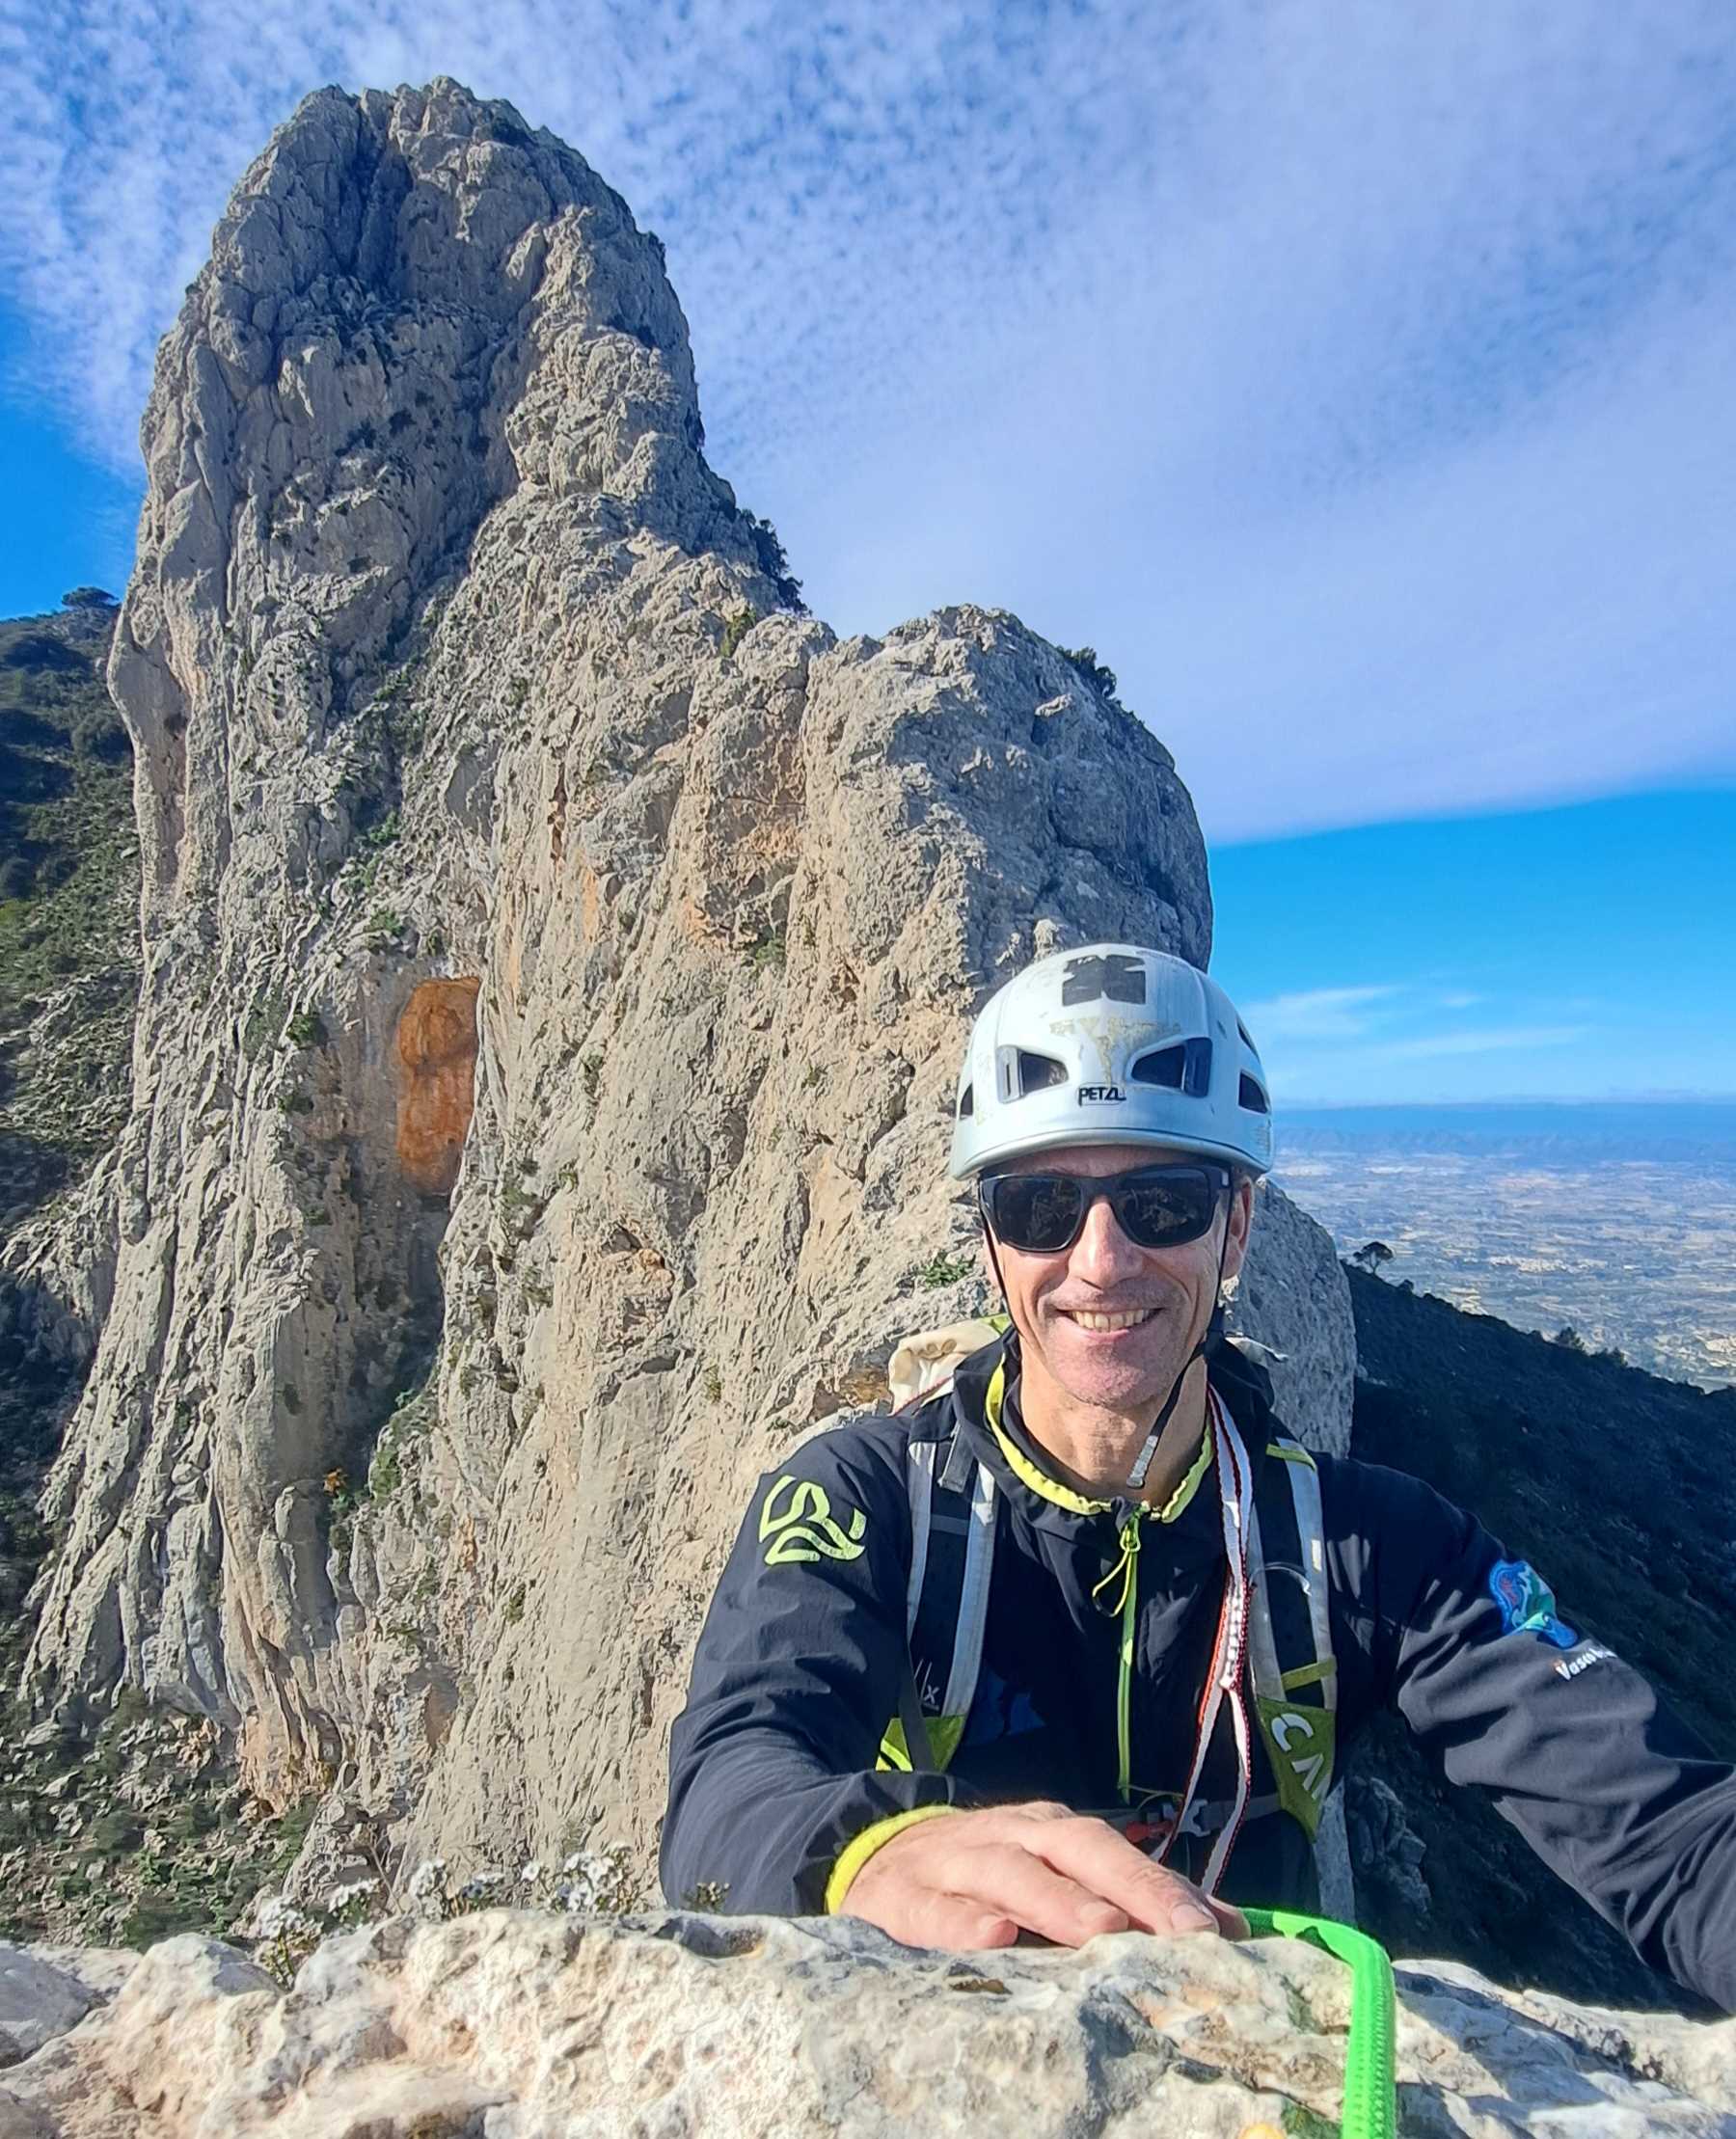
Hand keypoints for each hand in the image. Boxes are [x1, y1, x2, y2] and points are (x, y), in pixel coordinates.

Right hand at [838, 1800, 1248, 1950]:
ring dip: (1057, 1900)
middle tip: (1179, 1931)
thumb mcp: (1055, 1874)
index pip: (1114, 1851)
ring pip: (1010, 1874)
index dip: (1164, 1886)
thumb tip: (1233, 1926)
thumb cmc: (987, 1876)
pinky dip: (962, 1922)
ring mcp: (954, 1862)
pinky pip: (934, 1909)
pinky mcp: (901, 1897)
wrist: (877, 1857)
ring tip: (1102, 1929)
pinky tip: (994, 1937)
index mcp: (1049, 1831)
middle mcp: (1009, 1836)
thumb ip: (1136, 1897)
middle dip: (1131, 1887)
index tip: (1216, 1930)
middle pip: (1074, 1849)